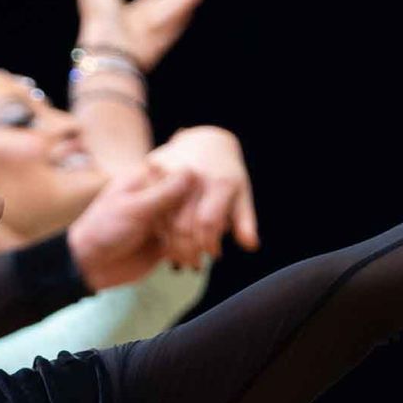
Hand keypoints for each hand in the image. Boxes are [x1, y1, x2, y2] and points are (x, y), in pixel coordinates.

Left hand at [66, 0, 202, 73]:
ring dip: (181, 9)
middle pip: (158, 13)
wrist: (109, 48)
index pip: (143, 7)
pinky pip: (170, 34)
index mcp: (118, 18)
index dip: (157, 0)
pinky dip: (180, 22)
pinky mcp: (153, 50)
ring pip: (167, 22)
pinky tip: (192, 10)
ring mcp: (144, 41)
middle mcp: (132, 30)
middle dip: (173, 3)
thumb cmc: (99, 20)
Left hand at [67, 160, 194, 289]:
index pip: (181, 178)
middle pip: (188, 201)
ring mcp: (162, 219)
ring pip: (189, 222)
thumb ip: (163, 193)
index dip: (189, 193)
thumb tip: (192, 171)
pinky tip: (182, 258)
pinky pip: (185, 242)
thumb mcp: (134, 208)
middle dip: (188, 219)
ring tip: (172, 248)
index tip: (186, 208)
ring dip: (188, 237)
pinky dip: (186, 250)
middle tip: (172, 234)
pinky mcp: (165, 241)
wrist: (89, 265)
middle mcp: (158, 196)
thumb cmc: (103, 229)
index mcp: (147, 180)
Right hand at [146, 124, 260, 263]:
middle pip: (183, 225)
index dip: (209, 245)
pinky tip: (168, 240)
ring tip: (182, 258)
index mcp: (218, 181)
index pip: (207, 223)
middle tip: (194, 263)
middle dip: (188, 251)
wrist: (205, 139)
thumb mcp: (242, 194)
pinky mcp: (152, 168)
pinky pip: (151, 206)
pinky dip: (159, 228)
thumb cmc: (227, 173)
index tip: (215, 254)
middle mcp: (193, 173)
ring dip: (172, 245)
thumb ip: (245, 222)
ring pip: (163, 220)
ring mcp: (169, 169)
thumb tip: (251, 246)